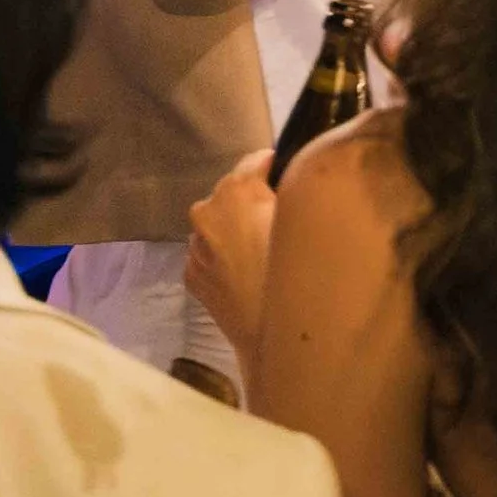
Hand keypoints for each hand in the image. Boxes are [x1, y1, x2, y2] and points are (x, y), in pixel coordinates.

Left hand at [184, 151, 277, 365]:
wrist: (272, 336)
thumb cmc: (296, 270)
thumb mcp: (306, 219)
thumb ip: (296, 191)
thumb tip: (296, 180)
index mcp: (236, 188)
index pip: (257, 160)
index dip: (277, 168)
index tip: (290, 180)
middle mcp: (206, 210)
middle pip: (234, 193)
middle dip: (253, 202)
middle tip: (278, 226)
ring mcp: (194, 245)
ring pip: (218, 226)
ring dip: (235, 232)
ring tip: (261, 256)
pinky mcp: (190, 275)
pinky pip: (210, 254)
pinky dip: (224, 258)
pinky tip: (245, 277)